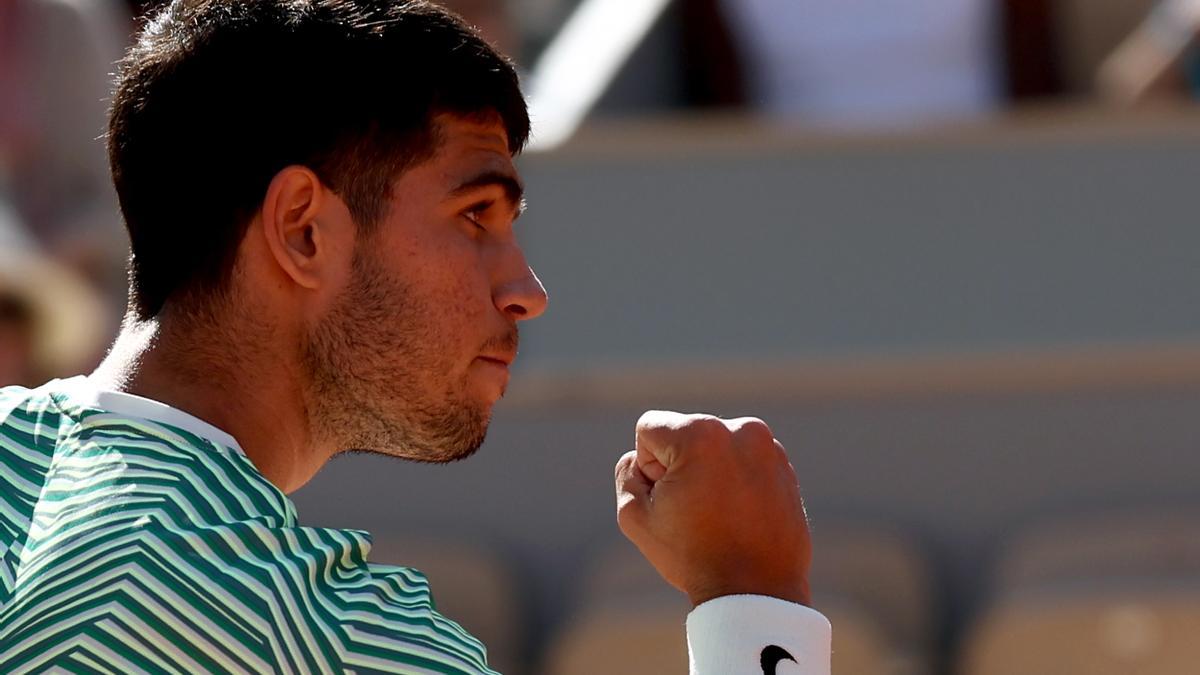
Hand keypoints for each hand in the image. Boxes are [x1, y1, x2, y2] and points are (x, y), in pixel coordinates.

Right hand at [614, 410, 811, 606]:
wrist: (756, 592)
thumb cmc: (694, 556)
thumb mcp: (635, 516)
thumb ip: (627, 473)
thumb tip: (640, 458)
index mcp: (700, 434)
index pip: (650, 429)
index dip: (648, 468)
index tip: (670, 499)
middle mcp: (740, 429)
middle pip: (684, 434)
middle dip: (680, 466)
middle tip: (695, 512)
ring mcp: (768, 446)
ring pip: (714, 446)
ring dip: (708, 471)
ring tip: (718, 515)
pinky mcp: (783, 465)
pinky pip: (742, 460)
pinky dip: (735, 479)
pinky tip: (738, 515)